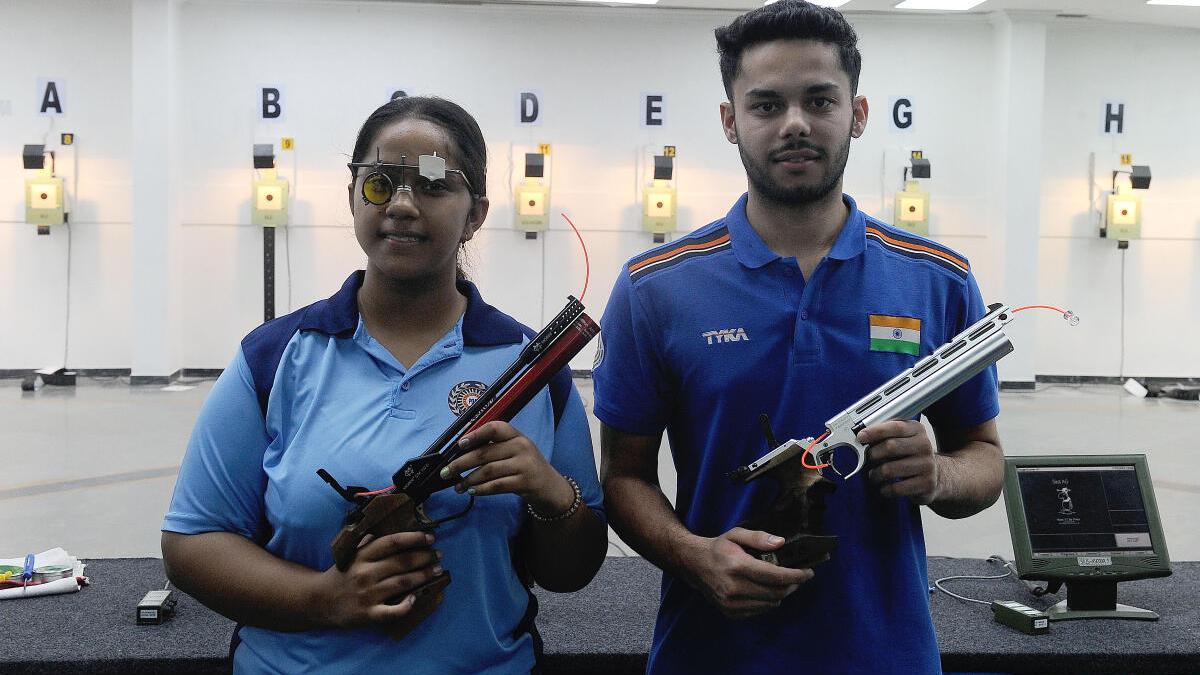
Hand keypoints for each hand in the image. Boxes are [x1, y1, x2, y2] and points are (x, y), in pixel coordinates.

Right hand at [320, 531, 442, 627]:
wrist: (319, 601)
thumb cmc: (341, 575)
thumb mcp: (351, 554)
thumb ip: (369, 541)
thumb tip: (390, 526)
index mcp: (363, 556)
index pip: (393, 542)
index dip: (414, 538)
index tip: (430, 538)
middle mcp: (366, 573)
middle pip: (402, 562)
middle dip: (424, 557)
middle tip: (438, 555)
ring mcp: (368, 594)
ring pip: (402, 583)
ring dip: (423, 576)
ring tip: (436, 570)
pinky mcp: (368, 614)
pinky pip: (392, 611)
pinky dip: (406, 605)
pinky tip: (416, 598)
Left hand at [444, 421, 574, 515]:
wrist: (549, 486)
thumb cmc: (525, 466)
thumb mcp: (515, 451)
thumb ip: (494, 448)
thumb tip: (461, 452)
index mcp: (516, 435)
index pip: (494, 428)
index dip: (475, 434)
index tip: (459, 444)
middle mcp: (521, 446)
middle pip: (485, 453)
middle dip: (461, 463)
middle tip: (446, 472)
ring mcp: (524, 465)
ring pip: (488, 471)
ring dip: (468, 480)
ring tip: (457, 486)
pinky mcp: (525, 482)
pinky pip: (497, 485)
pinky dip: (481, 489)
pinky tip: (472, 491)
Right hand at [684, 527, 813, 618]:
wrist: (694, 565)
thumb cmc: (718, 548)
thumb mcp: (736, 534)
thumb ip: (759, 537)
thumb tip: (781, 543)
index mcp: (738, 566)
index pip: (775, 576)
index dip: (796, 575)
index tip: (809, 572)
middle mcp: (734, 588)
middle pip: (777, 593)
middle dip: (793, 585)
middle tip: (799, 577)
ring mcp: (732, 604)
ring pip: (771, 604)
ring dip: (781, 594)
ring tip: (783, 583)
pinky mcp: (731, 613)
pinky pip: (760, 610)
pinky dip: (768, 601)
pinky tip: (765, 590)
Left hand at [859, 420, 940, 503]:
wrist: (937, 476)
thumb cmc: (912, 456)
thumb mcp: (904, 439)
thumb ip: (886, 435)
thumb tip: (862, 436)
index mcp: (917, 430)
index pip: (895, 427)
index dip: (875, 431)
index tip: (861, 437)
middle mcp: (924, 446)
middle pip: (890, 447)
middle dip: (873, 454)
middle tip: (868, 460)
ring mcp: (927, 465)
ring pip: (890, 469)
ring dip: (875, 474)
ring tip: (874, 476)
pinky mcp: (926, 484)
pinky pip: (896, 488)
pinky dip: (885, 489)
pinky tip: (884, 488)